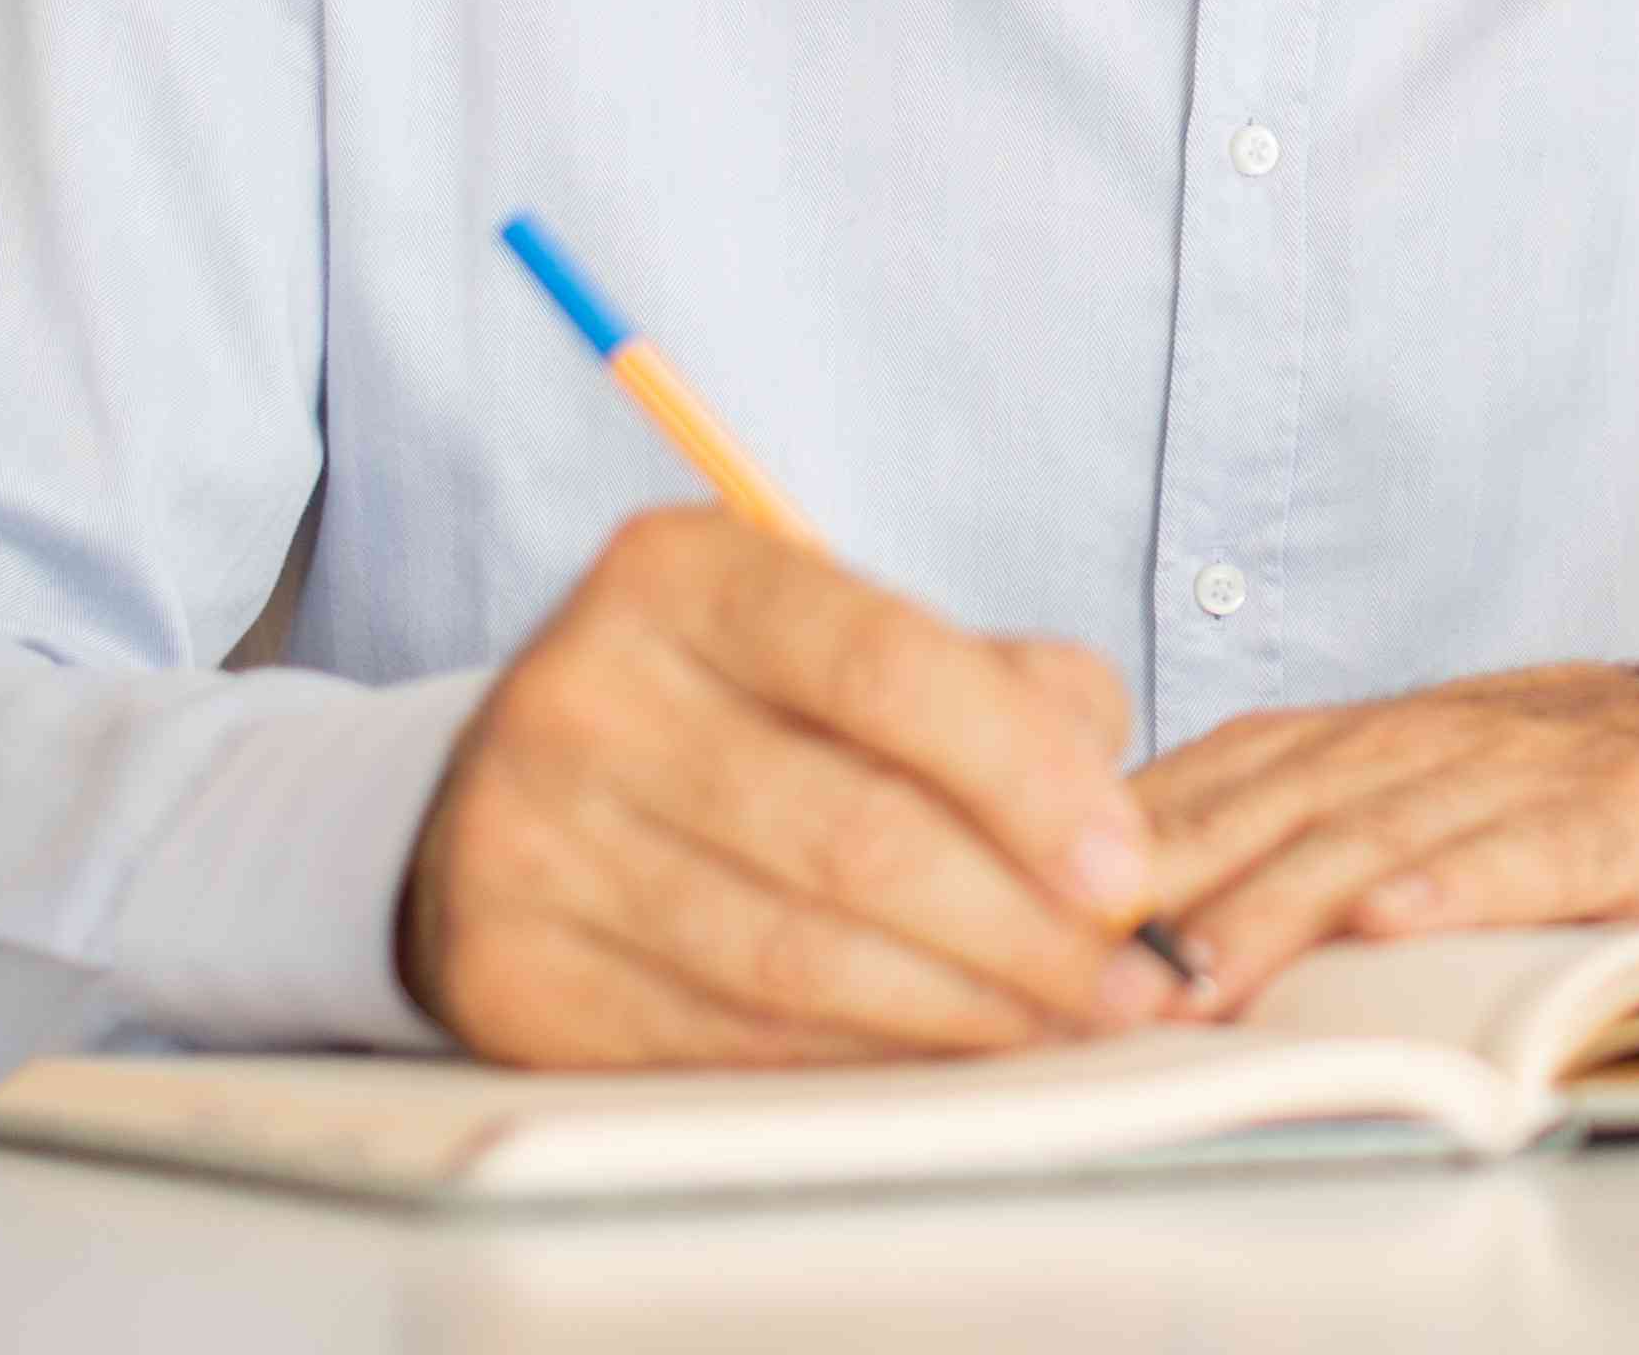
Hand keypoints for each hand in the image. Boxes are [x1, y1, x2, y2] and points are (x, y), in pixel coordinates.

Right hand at [397, 505, 1179, 1066]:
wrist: (511, 791)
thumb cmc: (738, 712)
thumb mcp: (847, 642)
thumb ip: (1001, 694)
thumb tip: (1115, 831)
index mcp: (682, 574)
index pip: (887, 666)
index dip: (1027, 778)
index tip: (1128, 870)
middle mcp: (584, 692)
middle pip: (849, 832)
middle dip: (1018, 924)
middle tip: (1126, 980)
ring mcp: (526, 837)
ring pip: (791, 957)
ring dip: (955, 1011)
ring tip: (1062, 1028)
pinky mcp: (510, 971)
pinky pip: (721, 1042)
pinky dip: (855, 1063)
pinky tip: (941, 1064)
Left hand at [1124, 662, 1638, 1012]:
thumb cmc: (1507, 805)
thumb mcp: (1376, 808)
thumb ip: (1256, 842)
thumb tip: (1092, 926)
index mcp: (1342, 742)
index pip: (1203, 781)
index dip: (1113, 848)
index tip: (1025, 916)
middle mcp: (1413, 741)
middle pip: (1270, 808)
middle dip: (1171, 885)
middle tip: (1088, 969)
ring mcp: (1513, 771)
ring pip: (1379, 833)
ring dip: (1283, 901)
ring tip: (1208, 970)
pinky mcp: (1612, 815)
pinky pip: (1527, 849)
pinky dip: (1461, 882)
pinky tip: (1400, 924)